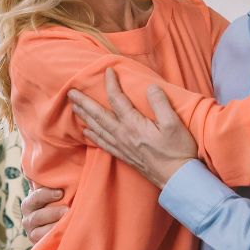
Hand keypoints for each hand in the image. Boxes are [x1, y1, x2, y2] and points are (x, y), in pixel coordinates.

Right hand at [19, 184, 66, 242]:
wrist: (61, 229)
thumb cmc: (60, 204)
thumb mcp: (55, 192)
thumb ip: (48, 180)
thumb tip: (38, 163)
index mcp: (31, 202)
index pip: (34, 197)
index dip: (45, 194)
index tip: (61, 192)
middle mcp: (28, 217)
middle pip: (36, 215)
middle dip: (52, 212)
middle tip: (67, 209)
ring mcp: (31, 232)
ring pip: (38, 230)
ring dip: (53, 225)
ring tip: (67, 221)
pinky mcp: (37, 244)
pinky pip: (42, 242)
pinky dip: (52, 237)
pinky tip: (64, 234)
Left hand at [68, 67, 197, 186]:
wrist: (177, 178)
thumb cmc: (178, 151)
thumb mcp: (174, 124)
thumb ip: (161, 104)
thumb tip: (151, 87)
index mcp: (134, 125)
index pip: (117, 99)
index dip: (111, 84)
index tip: (108, 71)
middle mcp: (123, 135)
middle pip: (98, 115)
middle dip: (84, 102)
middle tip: (70, 92)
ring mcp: (122, 146)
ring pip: (97, 128)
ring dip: (84, 116)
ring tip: (74, 107)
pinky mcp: (124, 156)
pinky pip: (103, 143)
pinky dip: (92, 136)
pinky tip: (86, 131)